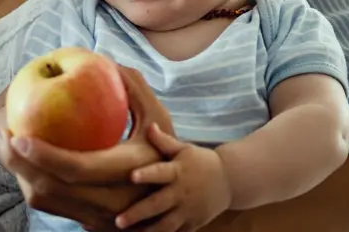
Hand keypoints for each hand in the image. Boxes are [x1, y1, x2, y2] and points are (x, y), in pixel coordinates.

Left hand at [0, 66, 175, 230]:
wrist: (177, 202)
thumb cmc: (166, 151)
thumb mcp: (159, 121)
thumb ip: (135, 90)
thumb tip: (105, 59)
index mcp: (127, 174)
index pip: (77, 169)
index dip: (44, 154)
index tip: (18, 134)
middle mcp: (110, 202)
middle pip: (50, 189)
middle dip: (17, 164)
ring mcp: (97, 218)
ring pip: (43, 200)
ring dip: (18, 173)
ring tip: (2, 143)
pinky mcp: (85, 222)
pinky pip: (47, 204)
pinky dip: (28, 181)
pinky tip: (17, 157)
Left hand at [117, 124, 231, 231]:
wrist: (230, 181)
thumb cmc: (200, 162)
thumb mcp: (185, 149)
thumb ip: (164, 142)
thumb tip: (149, 126)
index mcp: (178, 172)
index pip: (160, 172)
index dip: (147, 174)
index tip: (132, 176)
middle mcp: (182, 192)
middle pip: (158, 204)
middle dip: (138, 213)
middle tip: (118, 220)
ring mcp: (188, 211)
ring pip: (166, 225)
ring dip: (147, 231)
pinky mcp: (193, 224)